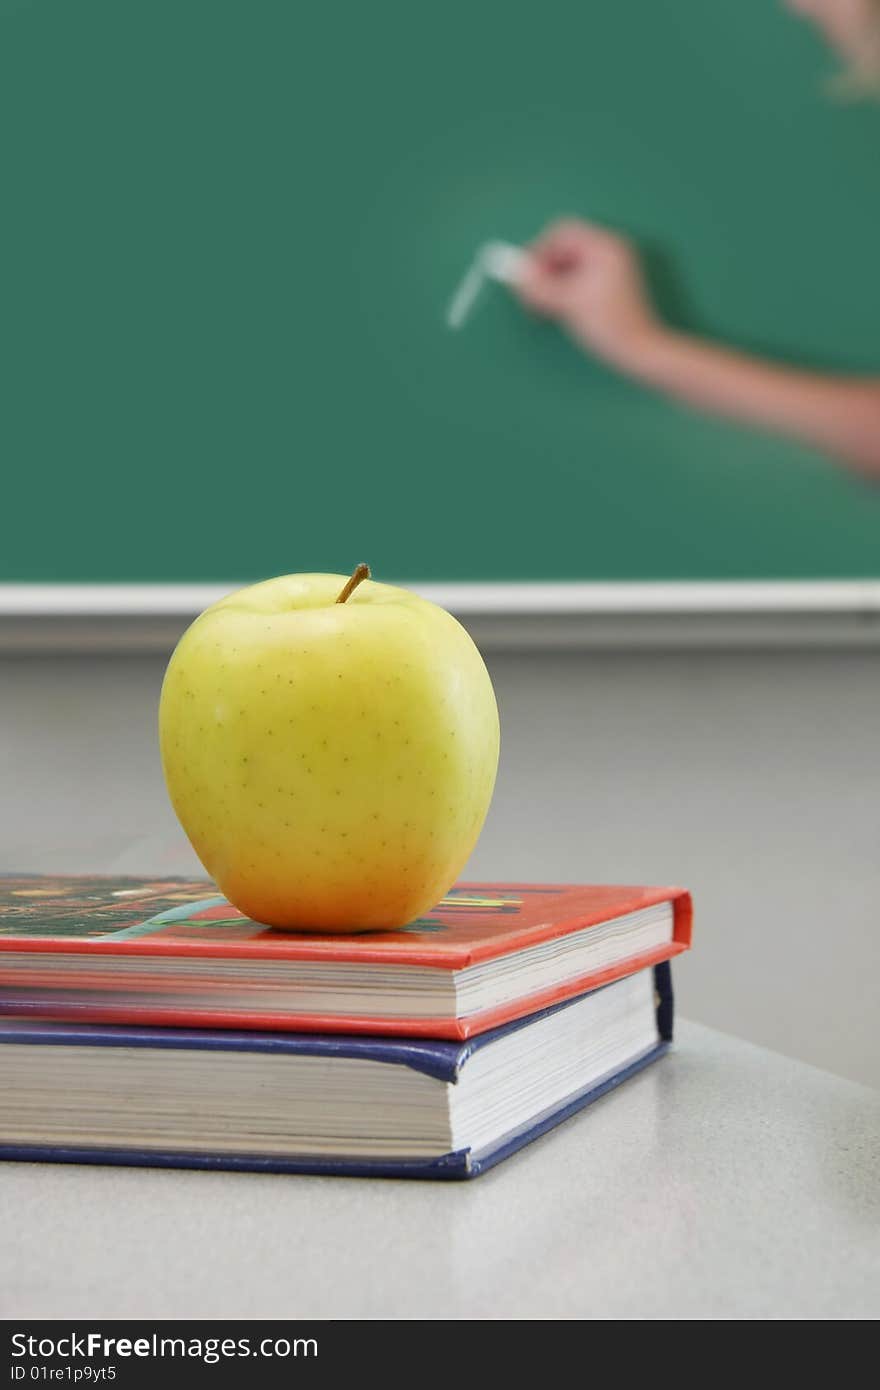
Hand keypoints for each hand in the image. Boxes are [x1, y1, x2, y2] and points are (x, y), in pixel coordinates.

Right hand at [516, 219, 662, 372]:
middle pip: (564, 249)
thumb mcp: (567, 303)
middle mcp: (609, 251)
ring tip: (541, 309)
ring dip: (550, 284)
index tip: (524, 277)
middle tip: (528, 298)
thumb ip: (538, 286)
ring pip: (569, 266)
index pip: (562, 232)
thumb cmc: (608, 325)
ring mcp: (611, 269)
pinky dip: (564, 292)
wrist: (640, 352)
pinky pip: (579, 280)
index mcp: (604, 246)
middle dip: (542, 271)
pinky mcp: (610, 287)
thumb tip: (513, 273)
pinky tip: (557, 312)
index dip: (538, 252)